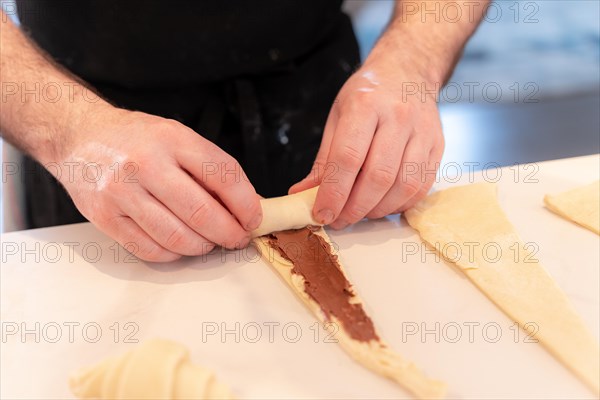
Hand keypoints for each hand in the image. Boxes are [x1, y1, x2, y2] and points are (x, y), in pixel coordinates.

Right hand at [52, 106, 261, 261]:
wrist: (80, 136)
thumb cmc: (135, 139)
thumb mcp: (177, 136)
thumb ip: (210, 168)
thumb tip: (246, 204)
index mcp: (172, 139)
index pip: (224, 176)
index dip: (246, 205)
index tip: (253, 219)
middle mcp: (146, 164)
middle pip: (202, 213)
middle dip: (229, 233)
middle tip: (237, 238)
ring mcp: (122, 192)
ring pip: (178, 237)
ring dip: (203, 247)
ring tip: (210, 242)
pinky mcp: (105, 217)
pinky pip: (150, 249)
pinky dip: (174, 254)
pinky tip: (181, 245)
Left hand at [290, 54, 443, 228]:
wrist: (407, 70)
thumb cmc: (367, 95)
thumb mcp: (337, 117)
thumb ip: (324, 160)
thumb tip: (302, 194)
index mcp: (365, 105)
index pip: (348, 158)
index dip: (334, 193)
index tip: (322, 214)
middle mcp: (398, 117)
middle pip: (378, 176)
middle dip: (355, 208)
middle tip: (339, 220)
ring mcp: (422, 131)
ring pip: (403, 185)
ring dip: (378, 210)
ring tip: (360, 214)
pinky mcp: (437, 146)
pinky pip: (421, 186)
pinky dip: (400, 204)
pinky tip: (383, 205)